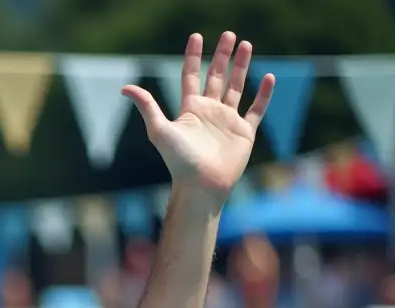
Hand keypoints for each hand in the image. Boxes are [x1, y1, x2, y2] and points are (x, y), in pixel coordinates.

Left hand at [122, 32, 273, 204]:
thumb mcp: (159, 130)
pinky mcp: (244, 133)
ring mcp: (227, 121)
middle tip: (229, 34)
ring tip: (247, 45)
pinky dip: (264, 94)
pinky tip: (269, 77)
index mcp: (190, 110)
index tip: (197, 36)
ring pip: (237, 87)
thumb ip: (147, 106)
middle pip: (216, 77)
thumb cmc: (179, 161)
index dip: (193, 57)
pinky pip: (256, 109)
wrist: (201, 186)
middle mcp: (209, 112)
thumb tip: (125, 87)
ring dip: (242, 67)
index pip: (191, 76)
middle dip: (222, 55)